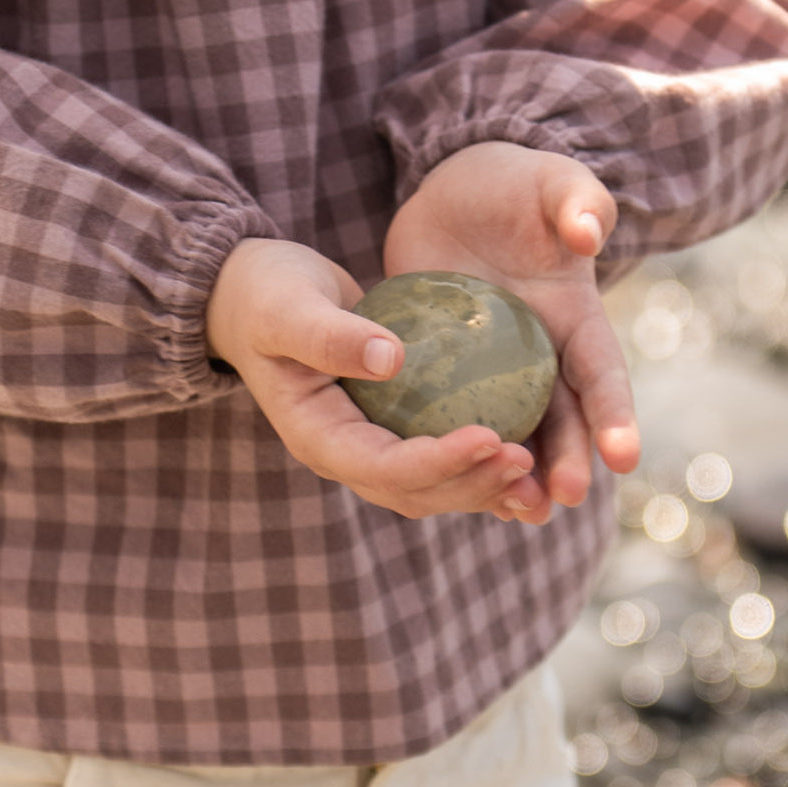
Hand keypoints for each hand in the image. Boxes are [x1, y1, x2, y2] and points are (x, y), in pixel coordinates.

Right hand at [205, 237, 544, 518]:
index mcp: (316, 436)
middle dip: (471, 482)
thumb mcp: (288, 308)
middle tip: (526, 458)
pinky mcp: (390, 427)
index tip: (490, 436)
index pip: (383, 466)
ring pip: (431, 486)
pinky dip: (478, 462)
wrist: (254, 296)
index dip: (439, 461)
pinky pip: (438, 457)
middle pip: (414, 491)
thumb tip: (391, 358)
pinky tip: (524, 449)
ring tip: (534, 465)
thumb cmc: (267, 295)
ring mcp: (367, 444)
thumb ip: (330, 335)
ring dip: (481, 483)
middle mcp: (344, 452)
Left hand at [384, 142, 640, 518]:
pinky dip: (461, 452)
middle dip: (569, 461)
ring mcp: (494, 368)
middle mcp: (542, 355)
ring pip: (514, 432)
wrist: (457, 192)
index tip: (624, 456)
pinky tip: (453, 489)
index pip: (602, 373)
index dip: (615, 414)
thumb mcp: (551, 182)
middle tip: (563, 500)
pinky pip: (455, 417)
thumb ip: (577, 201)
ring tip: (520, 515)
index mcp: (576, 319)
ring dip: (520, 475)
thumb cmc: (516, 184)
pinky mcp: (448, 371)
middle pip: (563, 420)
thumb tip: (590, 233)